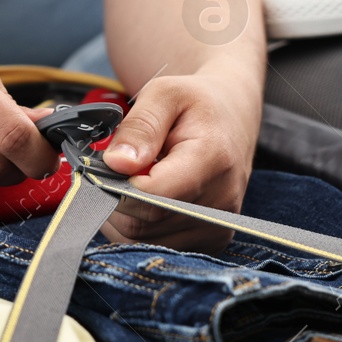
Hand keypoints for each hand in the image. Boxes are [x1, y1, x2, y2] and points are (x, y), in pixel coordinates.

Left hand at [99, 69, 260, 252]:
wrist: (233, 118)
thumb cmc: (196, 105)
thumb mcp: (164, 94)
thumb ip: (139, 127)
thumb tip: (117, 163)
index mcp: (212, 160)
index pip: (150, 196)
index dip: (117, 184)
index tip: (108, 164)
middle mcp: (221, 201)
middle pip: (143, 223)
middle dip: (116, 198)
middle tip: (117, 169)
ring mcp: (218, 226)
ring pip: (143, 240)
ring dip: (124, 214)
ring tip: (136, 181)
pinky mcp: (211, 241)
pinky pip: (156, 246)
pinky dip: (138, 225)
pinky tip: (146, 198)